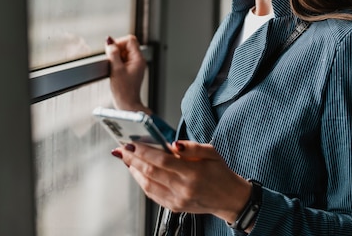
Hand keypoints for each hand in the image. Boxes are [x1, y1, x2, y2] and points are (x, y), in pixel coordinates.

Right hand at [104, 35, 149, 112]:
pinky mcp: (129, 70)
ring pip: (123, 52)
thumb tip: (109, 40)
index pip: (130, 40)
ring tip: (114, 68)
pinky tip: (114, 71)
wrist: (126, 104)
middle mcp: (138, 60)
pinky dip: (116, 62)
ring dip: (115, 57)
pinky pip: (122, 60)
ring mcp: (134, 65)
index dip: (119, 42)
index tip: (112, 51)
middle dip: (116, 50)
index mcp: (138, 58)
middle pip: (126, 45)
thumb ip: (112, 53)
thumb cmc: (124, 91)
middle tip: (112, 61)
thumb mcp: (116, 69)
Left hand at [112, 141, 251, 223]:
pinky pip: (153, 195)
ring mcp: (178, 200)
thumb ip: (191, 147)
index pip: (161, 160)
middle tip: (122, 149)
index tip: (131, 143)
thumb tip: (172, 144)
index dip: (143, 152)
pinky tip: (138, 173)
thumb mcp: (212, 152)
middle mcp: (183, 189)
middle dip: (133, 160)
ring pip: (148, 185)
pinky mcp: (175, 207)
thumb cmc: (221, 173)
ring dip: (134, 171)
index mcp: (193, 173)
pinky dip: (142, 183)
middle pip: (150, 172)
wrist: (230, 199)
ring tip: (127, 159)